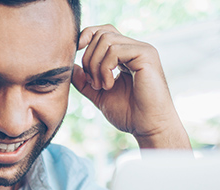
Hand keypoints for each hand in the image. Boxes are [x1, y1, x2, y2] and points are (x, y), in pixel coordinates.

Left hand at [72, 25, 190, 148]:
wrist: (148, 127)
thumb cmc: (129, 114)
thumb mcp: (100, 95)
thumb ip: (85, 81)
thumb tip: (71, 66)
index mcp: (126, 55)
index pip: (103, 32)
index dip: (87, 37)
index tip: (76, 54)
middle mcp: (135, 49)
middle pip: (101, 34)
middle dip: (89, 58)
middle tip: (93, 83)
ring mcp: (142, 50)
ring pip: (106, 40)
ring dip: (96, 65)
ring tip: (101, 86)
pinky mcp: (146, 55)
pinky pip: (115, 50)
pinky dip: (105, 68)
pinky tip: (109, 86)